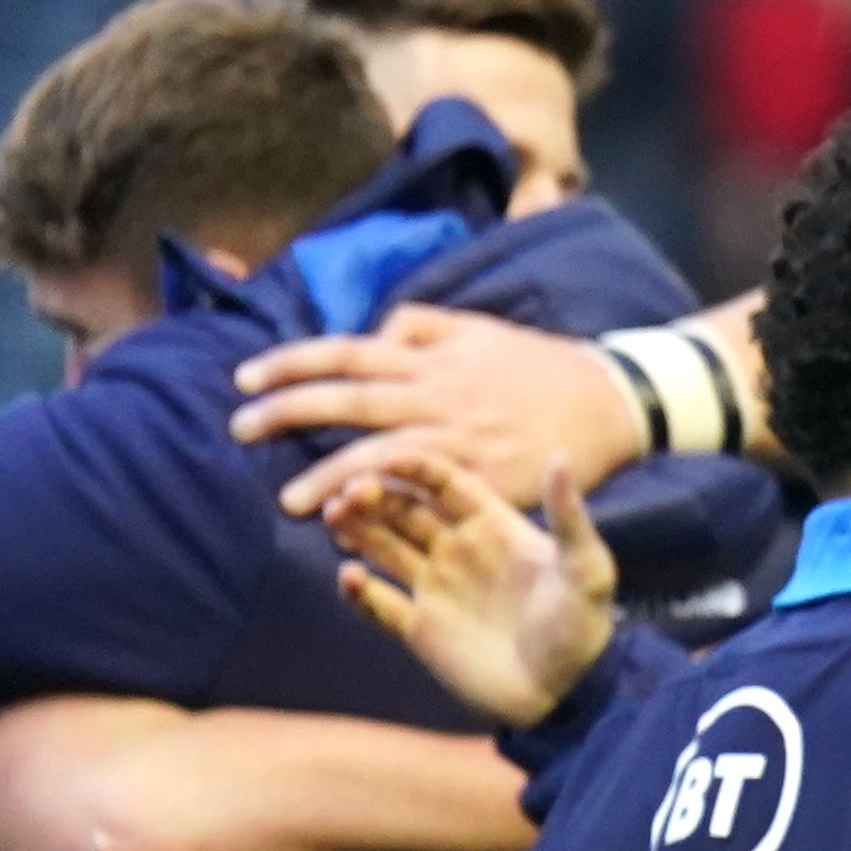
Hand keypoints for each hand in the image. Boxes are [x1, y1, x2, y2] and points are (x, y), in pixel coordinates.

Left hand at [238, 304, 645, 512]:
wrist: (611, 404)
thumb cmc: (543, 368)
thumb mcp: (480, 329)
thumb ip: (421, 327)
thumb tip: (374, 330)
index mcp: (432, 359)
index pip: (344, 354)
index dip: (291, 363)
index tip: (245, 377)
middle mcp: (438, 396)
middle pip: (346, 400)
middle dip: (287, 413)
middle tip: (239, 428)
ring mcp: (460, 440)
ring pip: (378, 456)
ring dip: (329, 479)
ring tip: (288, 500)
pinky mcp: (486, 480)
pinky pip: (424, 495)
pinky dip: (388, 506)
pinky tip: (356, 523)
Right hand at [324, 445, 619, 727]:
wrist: (568, 693)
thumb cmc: (583, 626)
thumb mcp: (586, 568)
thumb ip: (569, 515)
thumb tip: (560, 456)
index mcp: (492, 525)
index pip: (444, 483)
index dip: (415, 467)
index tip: (387, 459)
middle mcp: (457, 549)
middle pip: (403, 509)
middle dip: (374, 495)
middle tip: (351, 492)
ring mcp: (434, 587)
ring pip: (381, 546)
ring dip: (356, 530)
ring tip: (336, 517)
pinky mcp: (418, 628)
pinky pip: (377, 603)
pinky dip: (358, 590)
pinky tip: (352, 577)